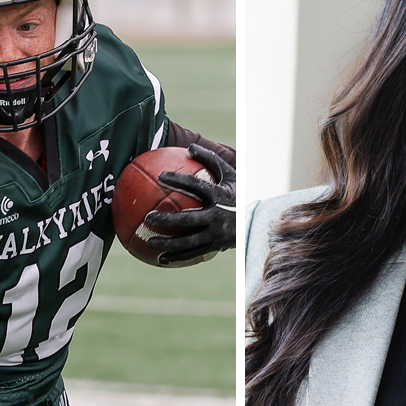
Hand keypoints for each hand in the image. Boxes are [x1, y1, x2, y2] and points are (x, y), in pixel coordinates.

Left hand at [143, 143, 235, 265]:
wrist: (257, 219)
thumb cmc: (237, 193)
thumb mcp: (230, 175)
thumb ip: (211, 160)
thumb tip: (190, 146)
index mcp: (220, 196)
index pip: (196, 186)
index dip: (179, 179)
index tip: (161, 176)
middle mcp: (218, 216)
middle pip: (188, 219)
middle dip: (167, 219)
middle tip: (148, 217)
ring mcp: (217, 234)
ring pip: (189, 241)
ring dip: (167, 243)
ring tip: (148, 241)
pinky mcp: (215, 246)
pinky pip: (193, 254)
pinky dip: (177, 257)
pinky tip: (159, 259)